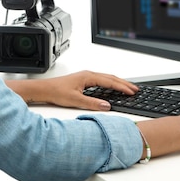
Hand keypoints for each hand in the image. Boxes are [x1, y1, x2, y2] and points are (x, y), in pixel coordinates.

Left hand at [12, 70, 138, 111]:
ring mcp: (86, 77)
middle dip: (124, 83)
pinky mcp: (83, 81)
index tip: (131, 92)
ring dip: (118, 83)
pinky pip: (101, 80)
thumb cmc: (56, 92)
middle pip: (110, 77)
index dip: (122, 87)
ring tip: (128, 88)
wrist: (44, 89)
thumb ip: (92, 103)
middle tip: (135, 89)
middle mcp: (88, 74)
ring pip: (106, 78)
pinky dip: (110, 83)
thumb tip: (107, 106)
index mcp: (88, 77)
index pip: (109, 81)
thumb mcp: (75, 100)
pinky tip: (112, 88)